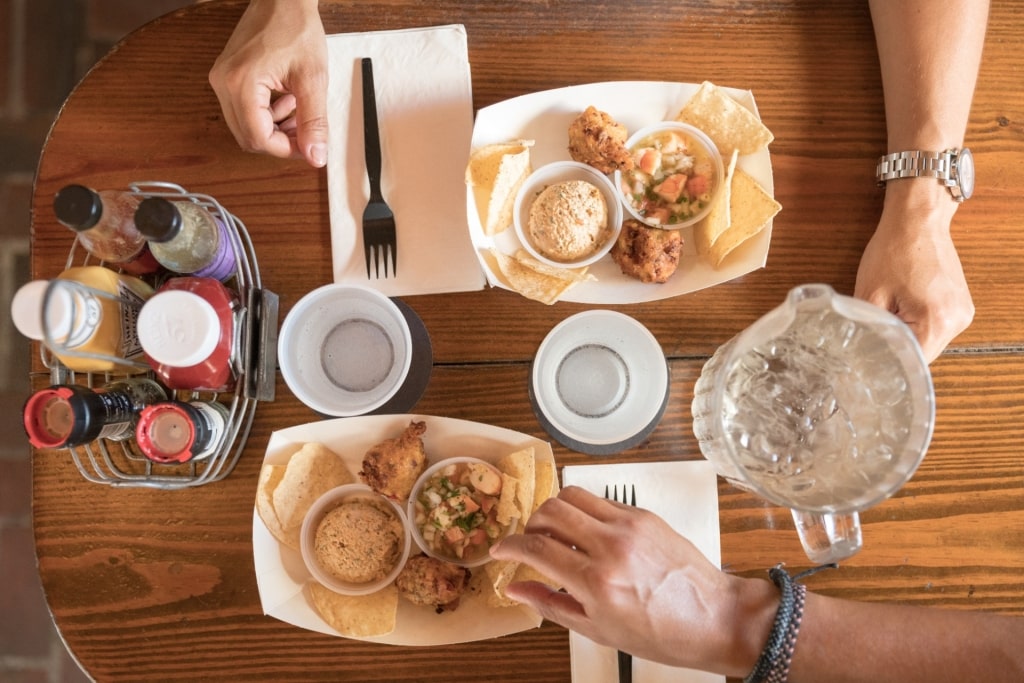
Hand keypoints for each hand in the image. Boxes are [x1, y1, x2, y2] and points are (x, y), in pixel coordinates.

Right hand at [208, 0, 327, 166]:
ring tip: (299, 111)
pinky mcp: (226, 77)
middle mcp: (223, 83)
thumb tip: (315, 157)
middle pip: (248, 137)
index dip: (285, 149)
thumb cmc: (296, 27)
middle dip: (280, 141)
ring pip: (245, 127)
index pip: (258, 138)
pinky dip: (267, 115)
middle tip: (306, 131)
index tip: (308, 147)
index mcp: (241, 84)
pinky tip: (287, 101)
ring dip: (274, 129)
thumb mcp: (312, 78)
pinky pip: (243, 111)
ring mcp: (221, 79)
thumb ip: (314, 122)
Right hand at [490, 486, 776, 676]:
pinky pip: (600, 501)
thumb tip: (515, 588)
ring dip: (554, 511)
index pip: (536, 547)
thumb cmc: (662, 633)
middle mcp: (611, 545)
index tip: (500, 550)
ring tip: (556, 533)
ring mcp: (629, 525)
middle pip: (550, 510)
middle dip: (530, 524)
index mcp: (597, 581)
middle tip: (530, 542)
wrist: (714, 618)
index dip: (509, 546)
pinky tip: (587, 534)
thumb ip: (550, 604)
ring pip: (572, 495)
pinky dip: (584, 512)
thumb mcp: (597, 629)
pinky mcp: (644, 515)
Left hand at [855, 182, 974, 361]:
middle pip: (923, 352)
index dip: (889, 361)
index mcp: (938, 321)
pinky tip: (902, 308)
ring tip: (888, 315)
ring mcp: (963, 312)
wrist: (917, 220)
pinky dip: (917, 322)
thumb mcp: (870, 295)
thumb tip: (860, 349)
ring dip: (908, 333)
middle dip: (897, 346)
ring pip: (928, 340)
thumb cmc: (894, 250)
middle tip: (874, 334)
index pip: (912, 361)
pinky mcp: (959, 304)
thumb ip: (868, 328)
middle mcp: (957, 321)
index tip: (869, 358)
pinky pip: (935, 325)